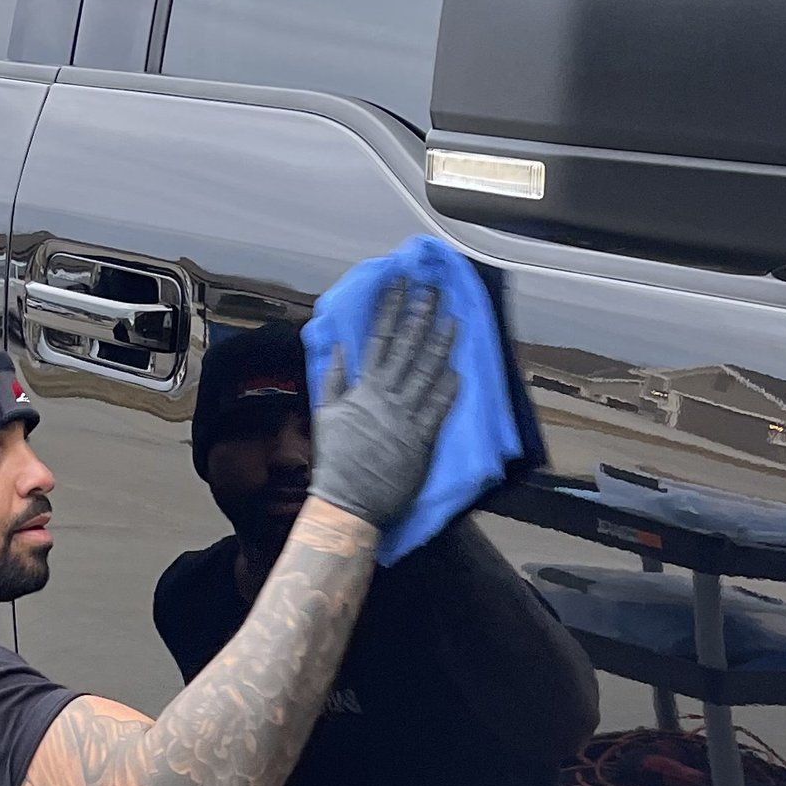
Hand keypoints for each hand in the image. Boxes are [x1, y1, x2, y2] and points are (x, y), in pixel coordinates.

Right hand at [305, 274, 459, 532]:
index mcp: (364, 388)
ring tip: (453, 320)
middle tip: (434, 290)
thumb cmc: (336, 460)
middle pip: (408, 348)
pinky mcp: (423, 441)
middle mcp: (387, 397)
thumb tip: (339, 348)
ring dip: (442, 345)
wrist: (348, 502)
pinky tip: (459, 370)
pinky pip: (439, 409)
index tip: (400, 283)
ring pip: (428, 373)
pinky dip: (449, 389)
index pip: (380, 338)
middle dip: (421, 315)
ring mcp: (407, 418)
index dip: (391, 307)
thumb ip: (333, 379)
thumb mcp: (325, 415)